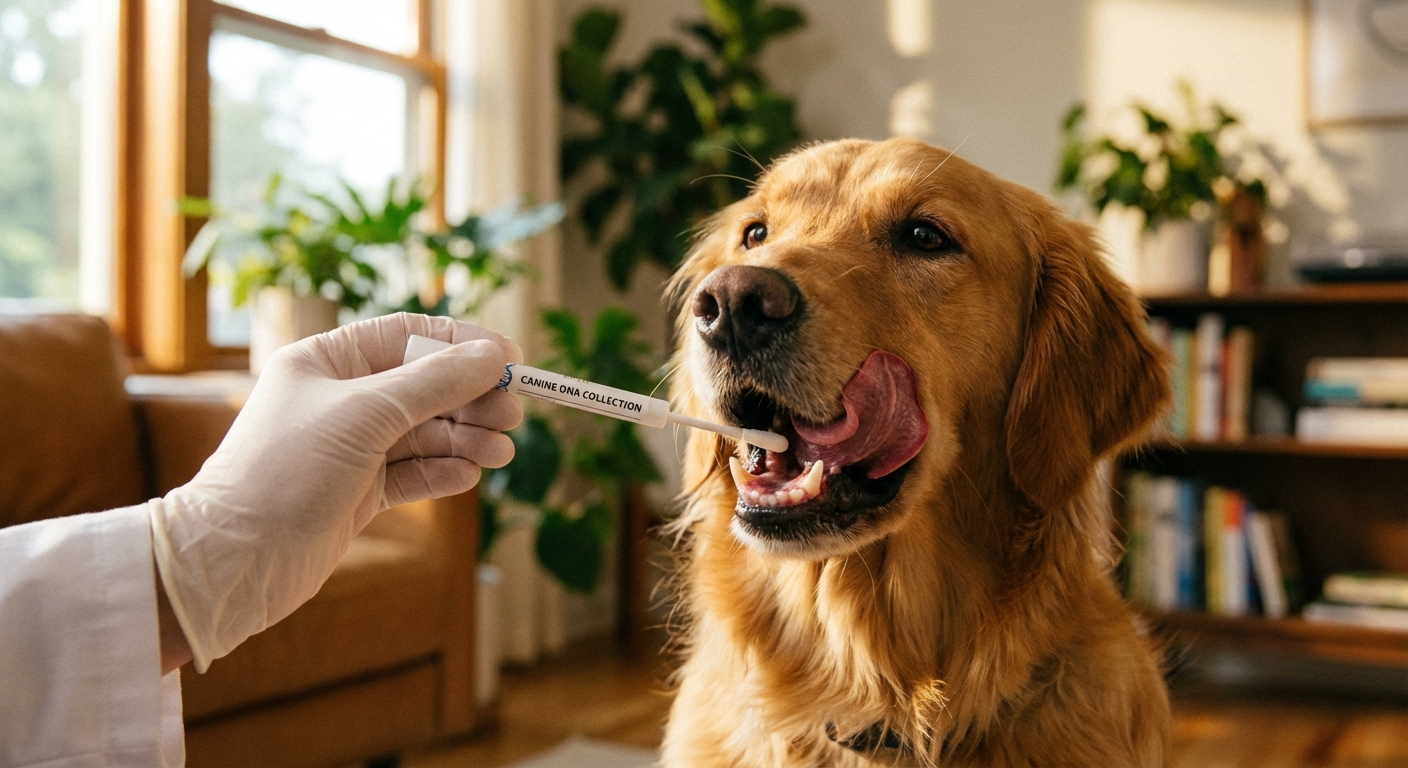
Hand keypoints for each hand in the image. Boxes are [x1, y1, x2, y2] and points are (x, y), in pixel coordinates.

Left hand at [150, 313, 522, 671]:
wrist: (234, 562)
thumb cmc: (284, 473)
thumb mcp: (365, 415)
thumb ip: (434, 383)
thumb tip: (493, 356)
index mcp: (326, 361)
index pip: (408, 336)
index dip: (463, 345)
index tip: (512, 361)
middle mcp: (338, 399)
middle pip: (425, 386)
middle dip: (471, 399)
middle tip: (512, 416)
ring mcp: (349, 448)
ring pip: (425, 433)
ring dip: (465, 439)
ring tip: (498, 453)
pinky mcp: (357, 492)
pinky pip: (414, 473)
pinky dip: (444, 473)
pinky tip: (468, 476)